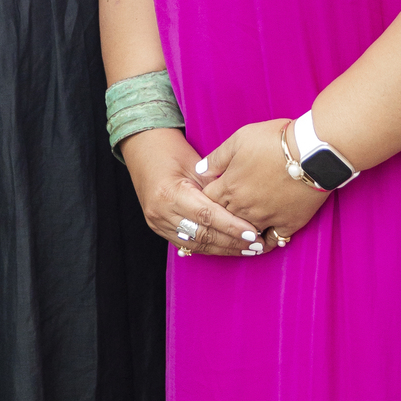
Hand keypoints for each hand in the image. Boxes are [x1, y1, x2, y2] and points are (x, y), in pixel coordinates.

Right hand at [121, 126, 268, 258]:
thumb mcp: (195, 164)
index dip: (231, 226)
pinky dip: (210, 247)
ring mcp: (158, 223)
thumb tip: (241, 205)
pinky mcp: (158, 228)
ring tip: (249, 250)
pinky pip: (188, 244)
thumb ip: (214, 186)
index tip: (253, 233)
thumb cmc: (171, 151)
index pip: (206, 215)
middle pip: (202, 234)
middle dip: (232, 242)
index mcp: (169, 193)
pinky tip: (229, 248)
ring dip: (224, 249)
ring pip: (196, 244)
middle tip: (258, 245)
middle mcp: (161, 212)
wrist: (143, 150)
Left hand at [197, 118, 329, 245]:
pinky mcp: (288, 224)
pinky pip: (273, 240)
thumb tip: (199, 170)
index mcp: (229, 187)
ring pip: (246, 233)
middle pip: (224, 219)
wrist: (311, 151)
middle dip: (223, 215)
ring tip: (243, 228)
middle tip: (226, 213)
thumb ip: (216, 157)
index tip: (213, 195)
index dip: (209, 198)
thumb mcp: (239, 139)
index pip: (207, 202)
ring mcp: (266, 218)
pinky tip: (265, 237)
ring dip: (242, 231)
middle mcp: (244, 207)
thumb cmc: (274, 140)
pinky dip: (267, 240)